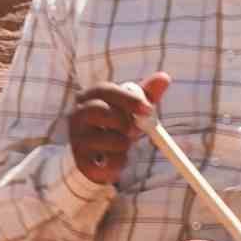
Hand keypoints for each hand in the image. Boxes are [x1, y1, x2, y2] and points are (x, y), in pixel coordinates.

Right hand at [67, 70, 167, 184]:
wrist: (96, 157)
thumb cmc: (116, 125)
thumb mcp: (132, 109)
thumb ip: (147, 93)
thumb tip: (164, 78)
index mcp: (89, 97)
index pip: (104, 90)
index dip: (128, 98)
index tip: (149, 108)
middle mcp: (77, 115)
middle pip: (98, 110)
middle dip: (123, 120)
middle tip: (136, 130)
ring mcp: (76, 138)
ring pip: (105, 139)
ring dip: (123, 144)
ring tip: (123, 145)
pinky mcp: (80, 162)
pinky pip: (106, 163)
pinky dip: (118, 163)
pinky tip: (116, 160)